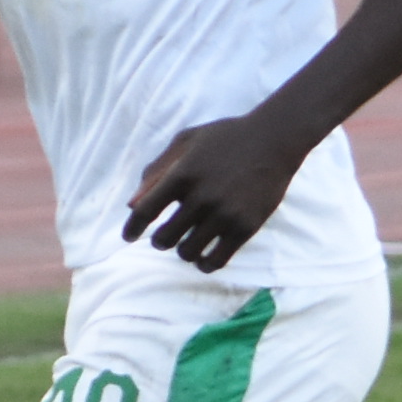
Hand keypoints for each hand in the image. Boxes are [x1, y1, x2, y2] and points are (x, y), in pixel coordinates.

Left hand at [122, 112, 310, 275]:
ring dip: (183, 251)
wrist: (274, 140)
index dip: (132, 228)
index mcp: (182, 174)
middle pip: (164, 238)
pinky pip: (216, 260)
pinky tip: (204, 258)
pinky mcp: (245, 227)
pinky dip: (205, 264)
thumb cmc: (225, 137)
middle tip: (165, 237)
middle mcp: (201, 197)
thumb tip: (131, 205)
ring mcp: (224, 214)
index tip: (128, 236)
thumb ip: (157, 169)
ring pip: (188, 253)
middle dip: (160, 240)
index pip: (145, 211)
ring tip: (188, 243)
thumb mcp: (187, 141)